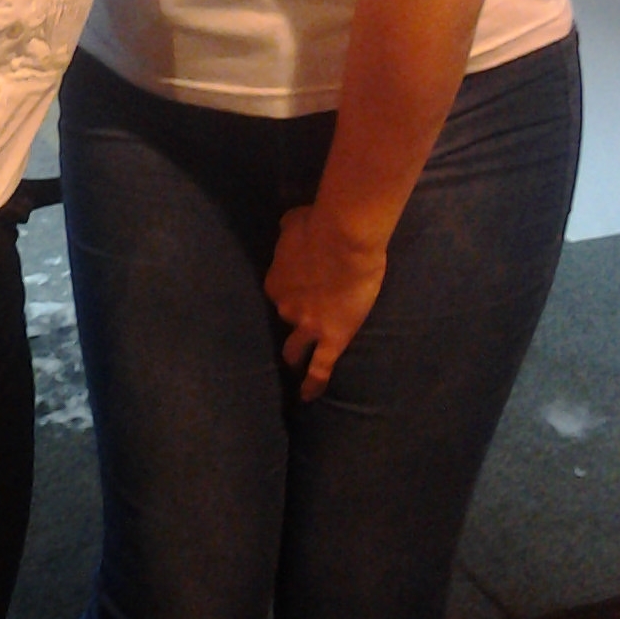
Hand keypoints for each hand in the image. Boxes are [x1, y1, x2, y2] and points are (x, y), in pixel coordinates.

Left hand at [263, 205, 386, 401]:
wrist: (344, 238)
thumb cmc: (320, 223)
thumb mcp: (295, 221)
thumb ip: (291, 231)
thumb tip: (292, 227)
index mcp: (275, 281)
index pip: (279, 292)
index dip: (290, 292)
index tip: (301, 289)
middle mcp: (285, 308)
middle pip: (285, 321)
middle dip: (291, 322)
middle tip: (302, 323)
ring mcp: (307, 326)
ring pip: (294, 349)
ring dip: (295, 354)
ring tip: (297, 366)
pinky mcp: (332, 339)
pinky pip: (319, 369)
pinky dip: (311, 384)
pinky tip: (307, 397)